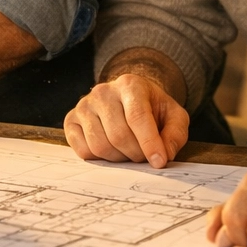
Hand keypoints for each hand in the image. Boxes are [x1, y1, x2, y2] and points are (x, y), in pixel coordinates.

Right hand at [64, 72, 189, 168]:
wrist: (128, 98)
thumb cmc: (151, 109)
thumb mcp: (173, 116)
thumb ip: (175, 134)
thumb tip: (165, 154)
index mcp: (130, 85)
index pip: (137, 117)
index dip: (149, 143)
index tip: (159, 162)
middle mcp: (103, 92)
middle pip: (118, 135)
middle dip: (136, 154)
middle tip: (144, 156)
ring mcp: (84, 105)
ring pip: (100, 146)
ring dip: (118, 158)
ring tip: (127, 151)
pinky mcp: (71, 119)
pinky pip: (83, 150)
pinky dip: (99, 158)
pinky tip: (110, 149)